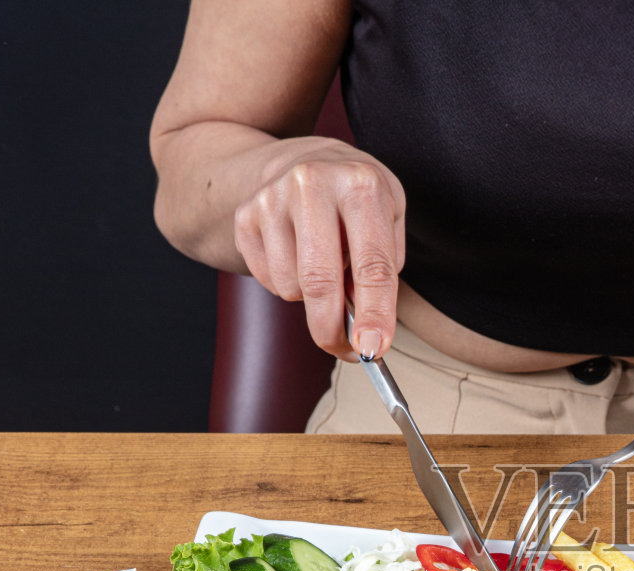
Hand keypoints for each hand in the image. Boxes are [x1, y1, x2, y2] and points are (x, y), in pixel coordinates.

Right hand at [233, 140, 406, 360]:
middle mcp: (313, 184)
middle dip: (332, 328)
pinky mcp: (245, 216)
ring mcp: (272, 198)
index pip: (372, 264)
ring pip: (291, 286)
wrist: (300, 158)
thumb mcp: (388, 215)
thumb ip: (383, 266)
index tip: (373, 348)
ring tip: (322, 267)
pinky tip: (297, 257)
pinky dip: (286, 283)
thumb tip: (368, 325)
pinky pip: (267, 279)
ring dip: (310, 297)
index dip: (374, 314)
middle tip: (346, 349)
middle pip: (320, 281)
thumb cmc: (353, 196)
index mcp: (361, 184)